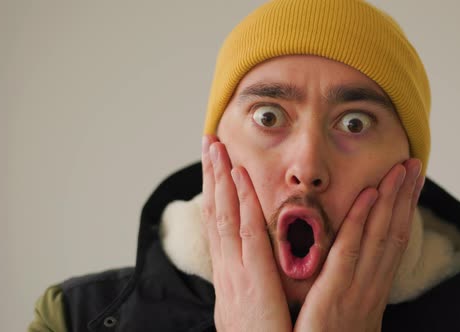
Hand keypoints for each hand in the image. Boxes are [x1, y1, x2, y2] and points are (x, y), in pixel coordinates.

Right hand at [201, 135, 291, 331]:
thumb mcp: (248, 311)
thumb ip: (248, 286)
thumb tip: (248, 270)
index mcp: (229, 278)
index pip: (219, 226)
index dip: (216, 194)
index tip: (215, 167)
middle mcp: (226, 272)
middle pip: (216, 215)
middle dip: (211, 177)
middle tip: (209, 143)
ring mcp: (234, 275)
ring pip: (224, 217)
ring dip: (219, 179)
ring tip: (216, 147)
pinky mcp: (250, 281)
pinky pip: (246, 233)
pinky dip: (240, 202)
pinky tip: (239, 177)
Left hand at [294, 159, 424, 331]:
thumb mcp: (347, 315)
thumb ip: (350, 288)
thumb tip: (353, 267)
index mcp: (372, 290)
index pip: (393, 242)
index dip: (403, 211)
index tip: (409, 184)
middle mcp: (372, 286)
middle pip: (394, 232)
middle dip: (405, 197)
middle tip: (414, 164)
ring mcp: (358, 289)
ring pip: (381, 236)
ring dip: (392, 199)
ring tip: (401, 168)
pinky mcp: (336, 294)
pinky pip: (351, 251)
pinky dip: (363, 221)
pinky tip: (369, 195)